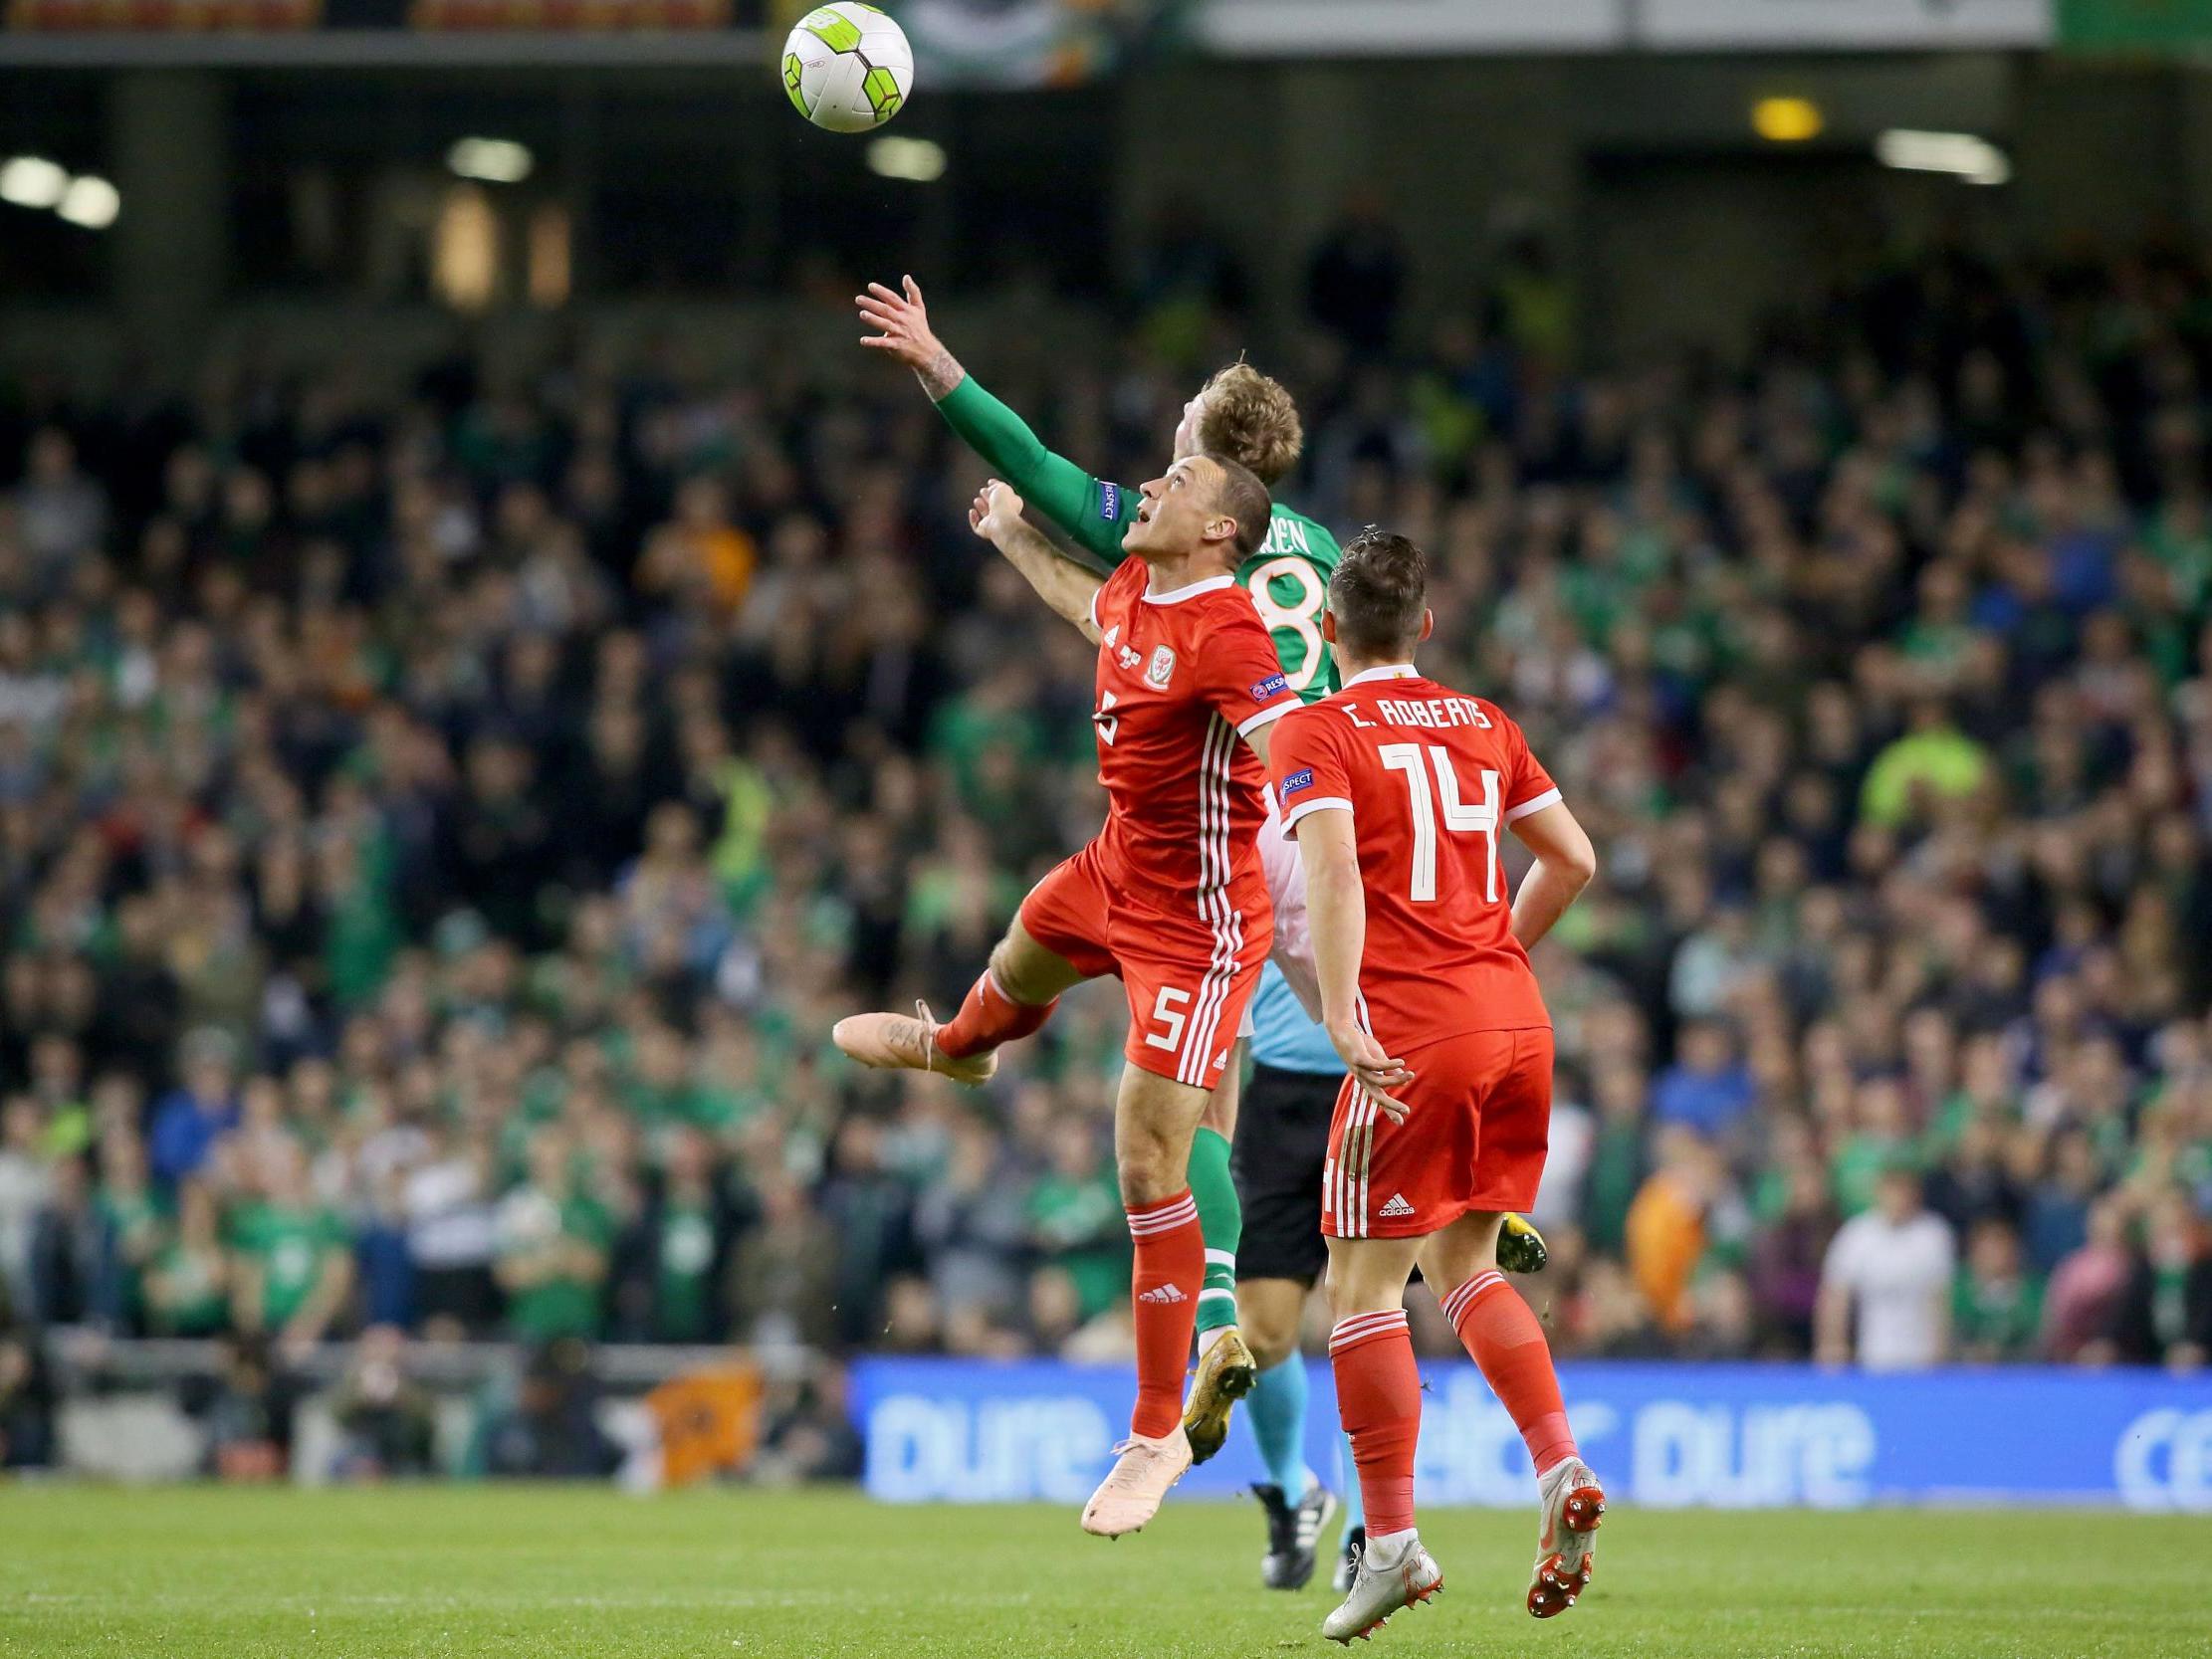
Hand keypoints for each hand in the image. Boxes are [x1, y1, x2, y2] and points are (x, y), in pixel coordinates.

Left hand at [857, 275, 960, 393]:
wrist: (928, 351)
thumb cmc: (920, 328)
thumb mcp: (919, 309)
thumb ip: (913, 292)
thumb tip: (906, 276)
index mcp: (906, 310)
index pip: (893, 298)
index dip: (882, 292)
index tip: (871, 286)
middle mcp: (903, 320)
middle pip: (886, 310)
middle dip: (872, 304)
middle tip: (858, 299)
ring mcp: (900, 333)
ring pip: (886, 325)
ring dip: (874, 319)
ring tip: (862, 314)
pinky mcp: (897, 345)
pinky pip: (884, 344)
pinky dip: (874, 342)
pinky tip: (863, 340)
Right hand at [969, 479, 1025, 544]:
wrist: (1002, 522)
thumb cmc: (1004, 505)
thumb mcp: (1002, 488)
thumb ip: (997, 485)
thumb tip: (990, 488)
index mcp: (1012, 503)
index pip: (1004, 494)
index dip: (997, 487)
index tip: (990, 481)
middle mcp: (1004, 514)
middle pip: (995, 504)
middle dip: (988, 497)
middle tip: (983, 491)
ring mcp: (995, 523)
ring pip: (987, 515)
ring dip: (981, 507)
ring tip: (977, 500)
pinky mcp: (986, 531)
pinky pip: (977, 526)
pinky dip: (973, 519)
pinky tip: (972, 511)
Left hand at [1325, 1016, 1413, 1121]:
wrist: (1343, 1031)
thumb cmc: (1361, 1045)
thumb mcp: (1378, 1059)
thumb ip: (1389, 1071)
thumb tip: (1404, 1082)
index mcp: (1368, 1081)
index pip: (1380, 1099)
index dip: (1390, 1111)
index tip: (1400, 1122)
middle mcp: (1363, 1079)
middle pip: (1378, 1097)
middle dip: (1392, 1105)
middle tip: (1406, 1111)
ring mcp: (1360, 1070)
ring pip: (1379, 1081)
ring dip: (1396, 1080)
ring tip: (1411, 1075)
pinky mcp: (1359, 1059)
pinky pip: (1376, 1065)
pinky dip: (1389, 1065)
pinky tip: (1401, 1062)